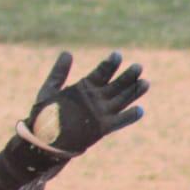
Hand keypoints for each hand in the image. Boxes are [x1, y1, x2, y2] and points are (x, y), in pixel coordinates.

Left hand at [19, 51, 147, 156]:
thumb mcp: (50, 90)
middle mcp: (97, 98)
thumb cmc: (47, 113)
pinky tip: (139, 110)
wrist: (45, 137)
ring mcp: (102, 112)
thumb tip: (67, 52)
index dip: (110, 64)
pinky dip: (130, 116)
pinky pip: (120, 121)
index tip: (117, 54)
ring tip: (145, 82)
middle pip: (116, 85)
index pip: (102, 72)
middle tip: (138, 66)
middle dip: (128, 76)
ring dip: (134, 92)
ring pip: (122, 100)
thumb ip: (58, 72)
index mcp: (86, 87)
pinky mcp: (103, 127)